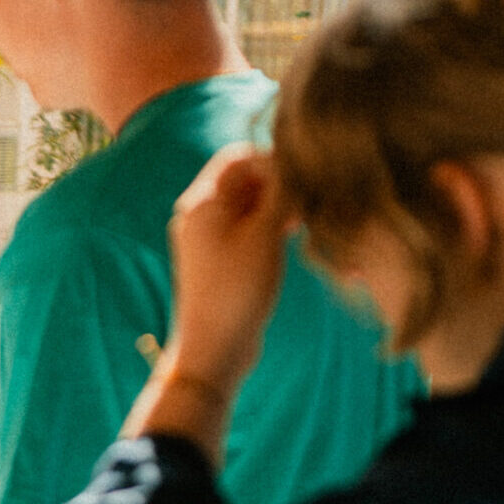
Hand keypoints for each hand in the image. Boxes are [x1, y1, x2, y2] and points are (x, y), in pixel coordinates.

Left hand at [167, 144, 291, 388]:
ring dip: (278, 206)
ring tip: (300, 225)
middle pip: (243, 178)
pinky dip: (269, 226)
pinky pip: (247, 226)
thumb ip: (279, 192)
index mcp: (201, 201)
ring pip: (249, 203)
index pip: (238, 157)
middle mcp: (198, 213)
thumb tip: (291, 161)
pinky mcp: (219, 256)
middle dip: (278, 185)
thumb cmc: (238, 289)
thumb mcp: (265, 234)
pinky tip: (289, 239)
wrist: (213, 347)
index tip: (300, 185)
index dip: (273, 162)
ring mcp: (207, 235)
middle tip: (305, 208)